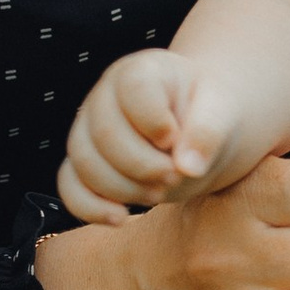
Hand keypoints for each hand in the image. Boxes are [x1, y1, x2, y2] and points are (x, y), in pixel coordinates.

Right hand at [58, 49, 246, 223]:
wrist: (198, 132)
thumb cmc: (208, 114)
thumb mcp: (221, 114)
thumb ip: (208, 132)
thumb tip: (187, 168)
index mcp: (142, 71)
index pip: (132, 87)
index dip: (153, 120)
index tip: (175, 140)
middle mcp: (106, 96)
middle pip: (104, 133)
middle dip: (142, 165)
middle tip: (174, 176)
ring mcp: (88, 129)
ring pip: (84, 162)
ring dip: (122, 188)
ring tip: (159, 194)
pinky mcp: (83, 163)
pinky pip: (68, 185)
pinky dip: (89, 207)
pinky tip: (120, 217)